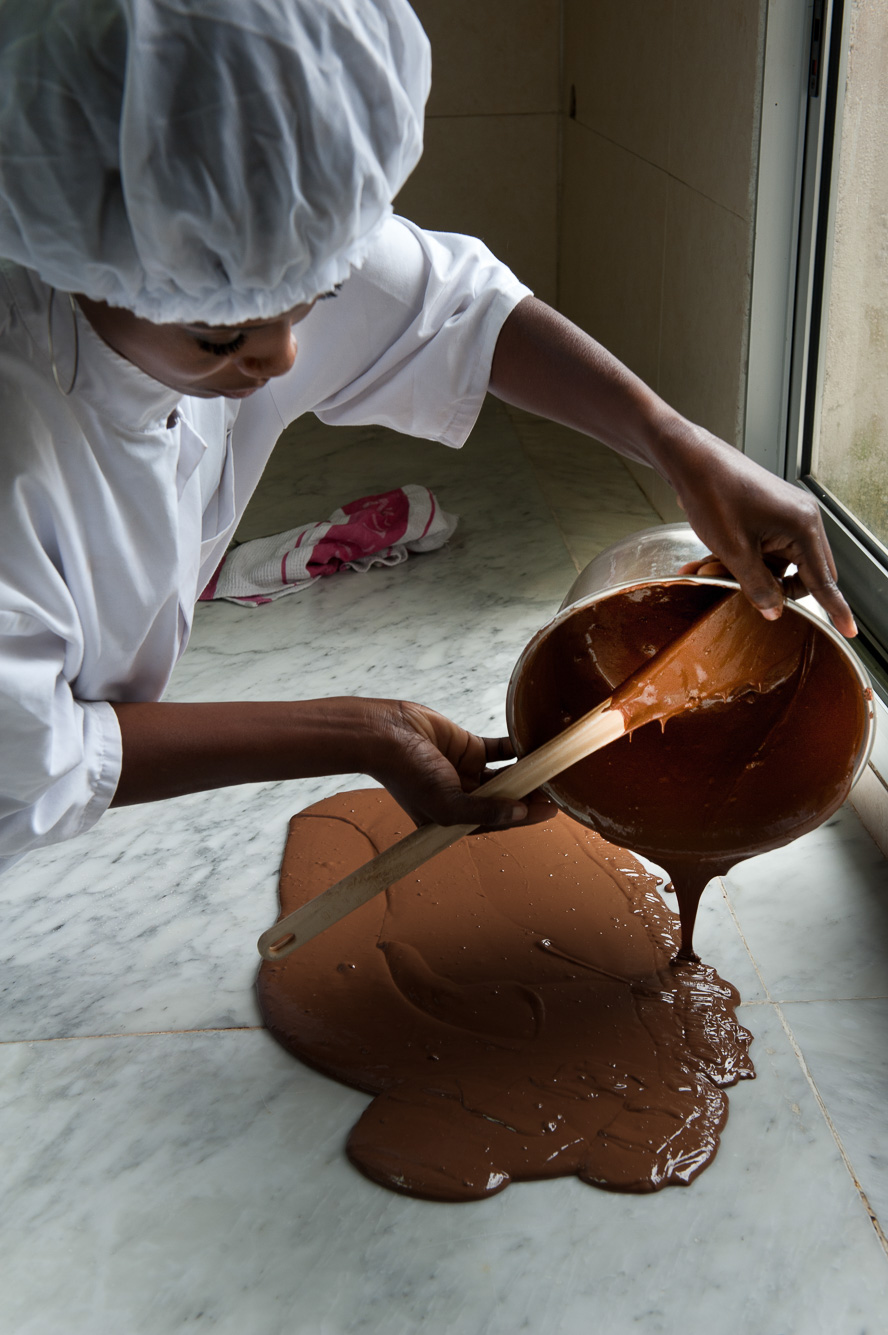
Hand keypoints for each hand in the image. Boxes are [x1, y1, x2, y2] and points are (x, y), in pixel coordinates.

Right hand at [363, 700, 556, 829]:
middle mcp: (464, 797)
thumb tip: (520, 814)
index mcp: (455, 818)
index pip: (498, 820)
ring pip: (507, 775)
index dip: (525, 816)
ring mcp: (468, 770)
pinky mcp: (469, 746)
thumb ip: (484, 811)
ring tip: (551, 768)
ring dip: (527, 773)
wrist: (385, 733)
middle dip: (530, 794)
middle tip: (558, 787)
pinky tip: (533, 746)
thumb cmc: (407, 774)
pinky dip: (516, 748)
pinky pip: (500, 749)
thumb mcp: (446, 803)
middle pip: (506, 798)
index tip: (552, 809)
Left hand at [488, 298, 856, 637]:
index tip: (850, 631)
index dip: (835, 609)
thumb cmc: (712, 495)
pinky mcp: (770, 514)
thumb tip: (776, 611)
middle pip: (800, 574)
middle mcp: (803, 520)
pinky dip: (740, 559)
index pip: (823, 580)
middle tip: (729, 587)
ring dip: (745, 574)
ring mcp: (787, 516)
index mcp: (803, 527)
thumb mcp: (732, 551)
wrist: (690, 458)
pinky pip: (764, 549)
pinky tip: (705, 560)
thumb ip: (757, 586)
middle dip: (766, 587)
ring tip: (705, 568)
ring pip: (776, 564)